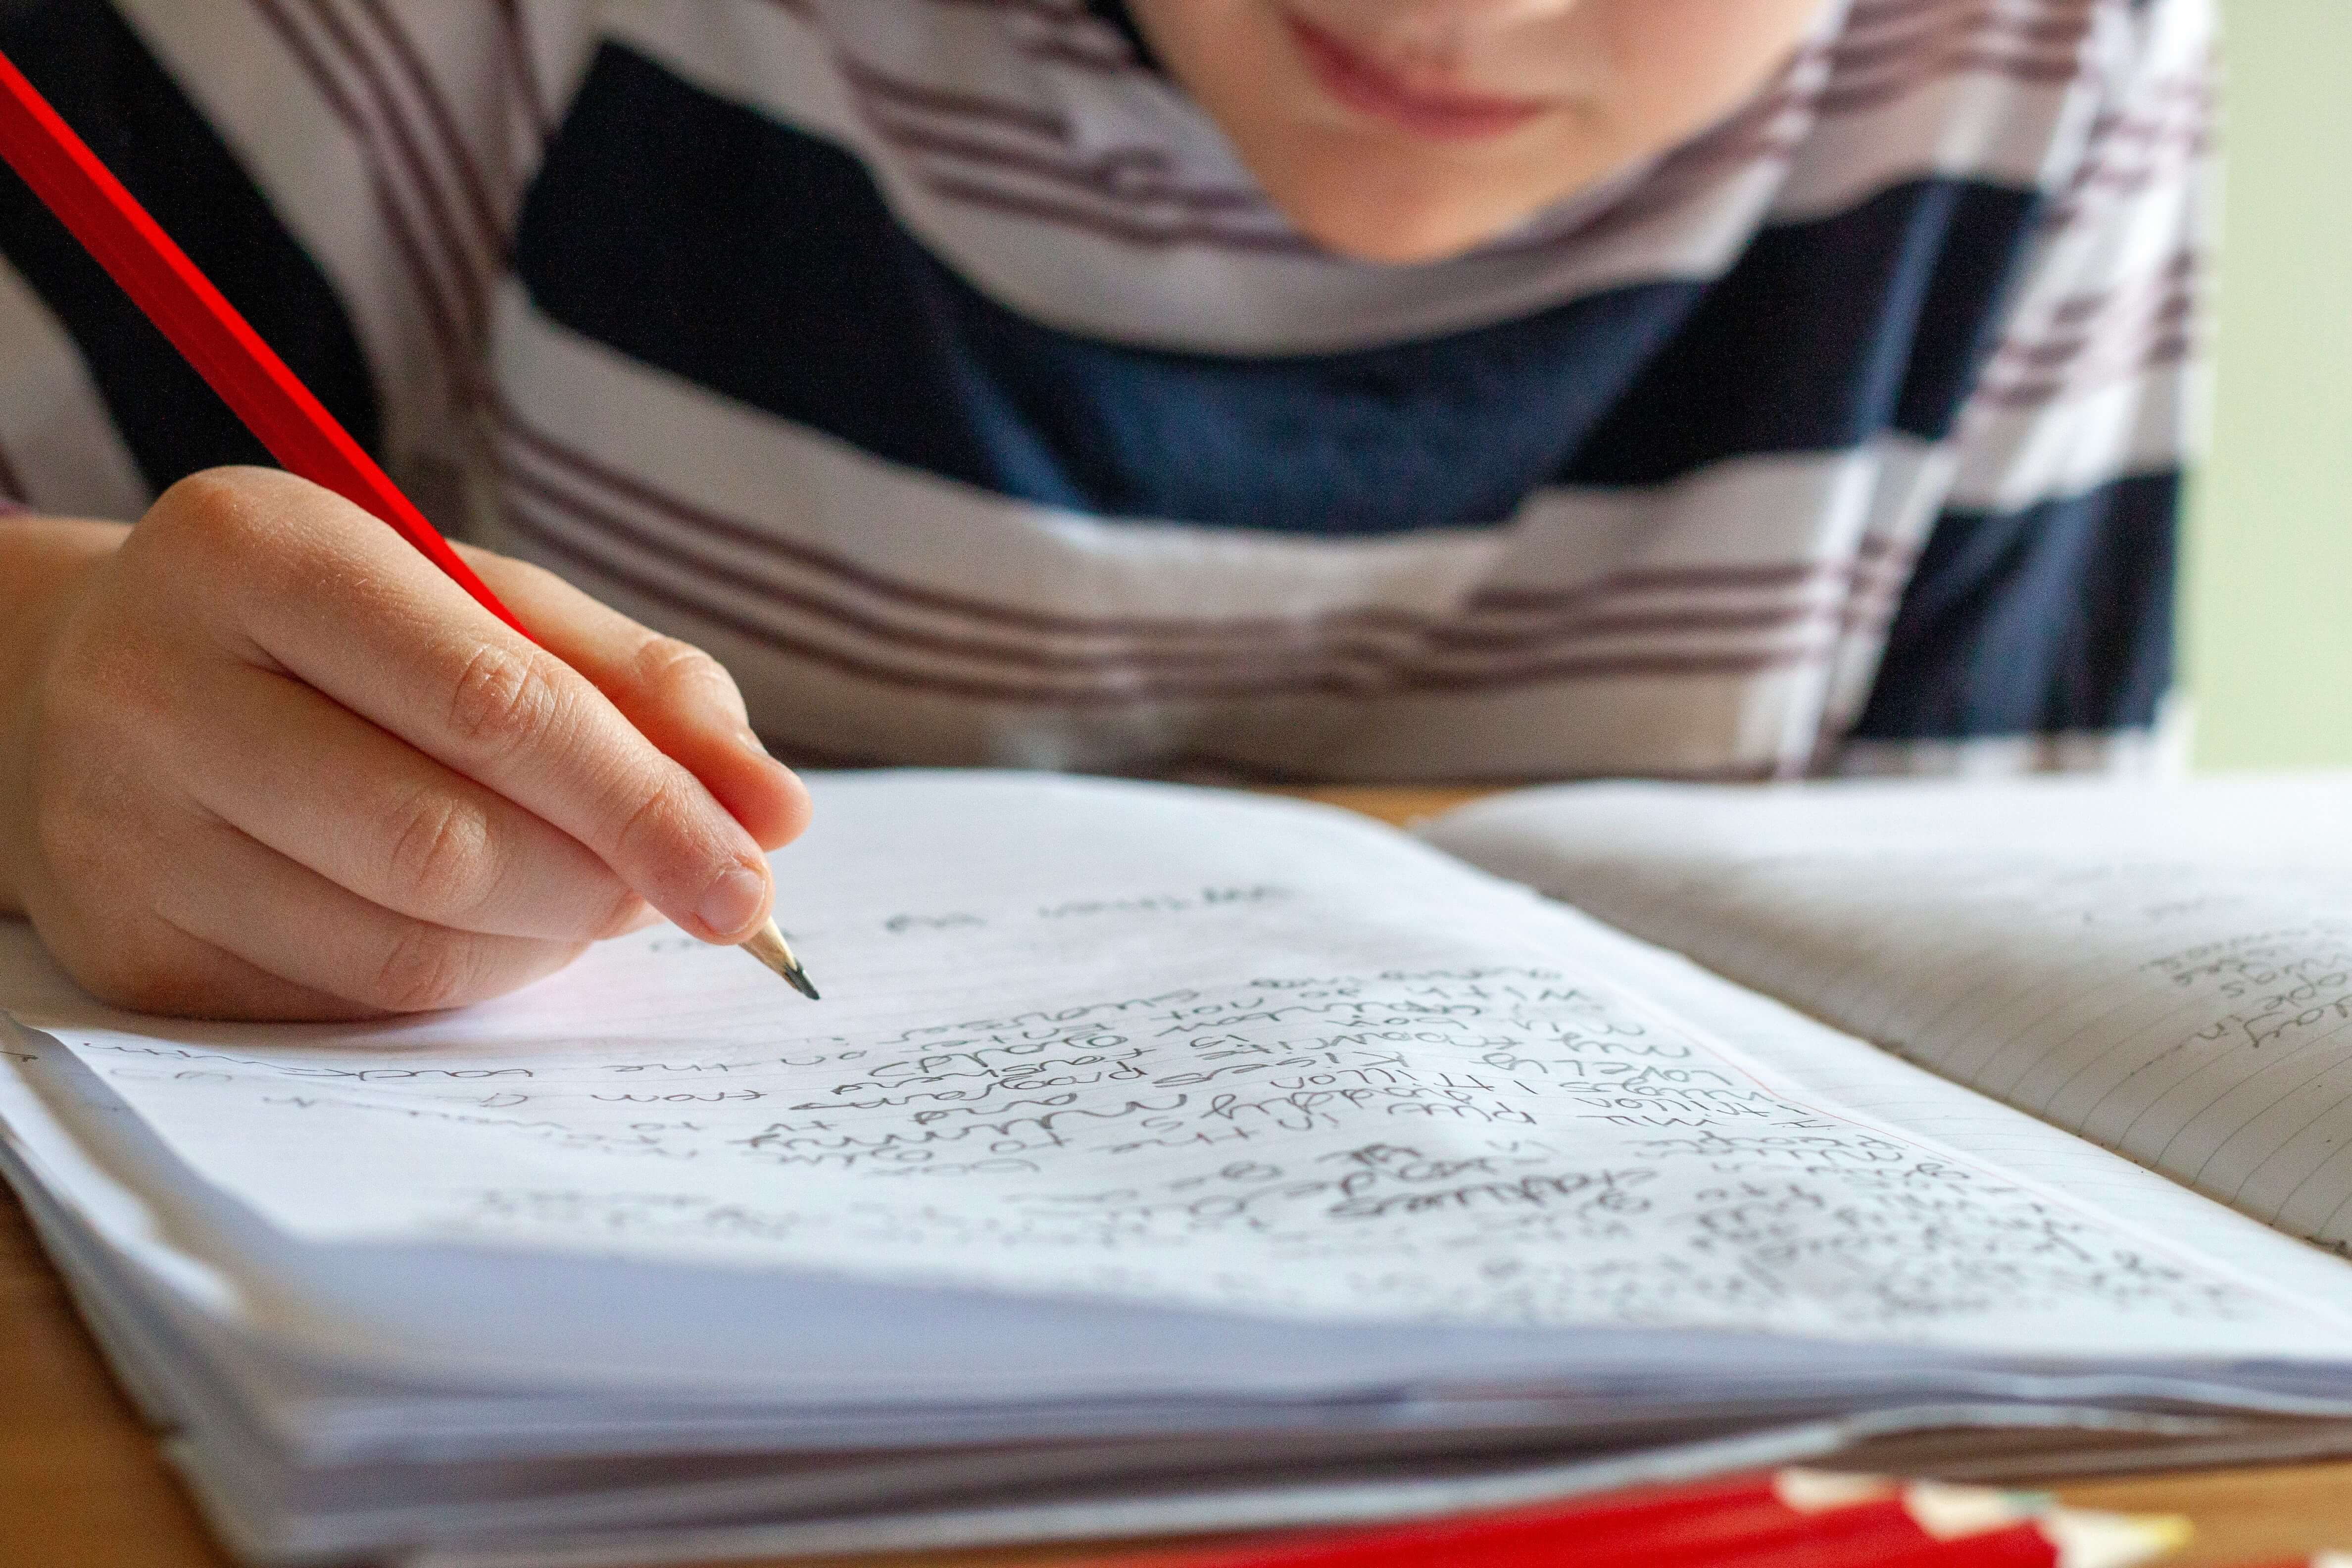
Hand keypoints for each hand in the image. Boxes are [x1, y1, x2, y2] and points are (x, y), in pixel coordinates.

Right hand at [0, 467, 809, 1019]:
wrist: (92, 686)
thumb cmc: (334, 634)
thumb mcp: (482, 603)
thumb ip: (640, 685)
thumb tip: (774, 810)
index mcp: (255, 549)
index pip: (492, 700)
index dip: (644, 800)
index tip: (756, 869)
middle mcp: (157, 687)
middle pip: (445, 841)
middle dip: (607, 882)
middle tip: (695, 891)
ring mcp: (120, 833)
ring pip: (407, 944)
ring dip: (550, 938)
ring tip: (592, 892)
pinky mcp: (129, 954)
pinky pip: (354, 1003)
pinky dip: (471, 980)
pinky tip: (494, 926)